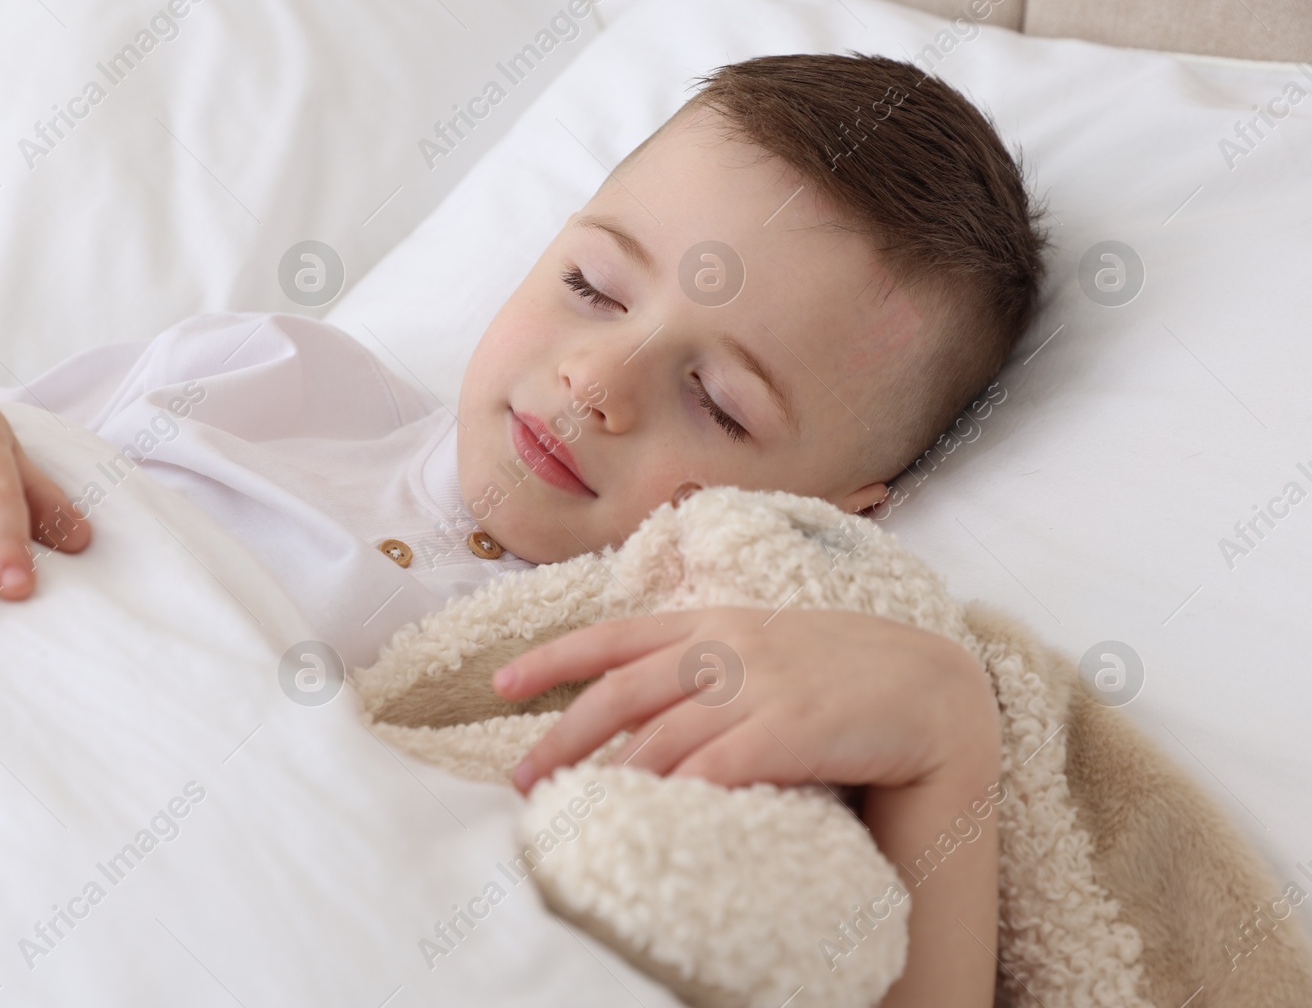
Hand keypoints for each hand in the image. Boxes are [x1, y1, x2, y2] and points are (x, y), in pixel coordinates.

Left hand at [495, 607, 998, 795]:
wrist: (933, 689)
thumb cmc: (845, 671)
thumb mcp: (768, 643)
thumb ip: (711, 653)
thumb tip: (646, 684)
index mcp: (714, 621)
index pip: (616, 636)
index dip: (553, 659)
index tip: (502, 684)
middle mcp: (726, 648)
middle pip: (621, 693)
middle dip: (562, 735)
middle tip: (522, 777)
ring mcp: (757, 687)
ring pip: (659, 735)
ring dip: (608, 774)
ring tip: (572, 808)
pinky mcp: (788, 730)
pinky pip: (715, 766)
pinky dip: (674, 791)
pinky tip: (646, 814)